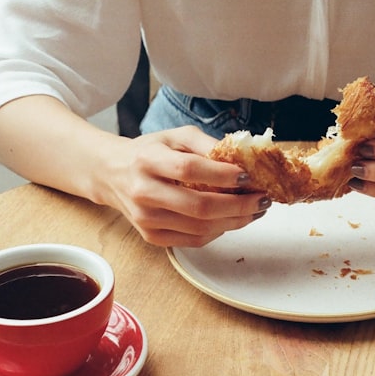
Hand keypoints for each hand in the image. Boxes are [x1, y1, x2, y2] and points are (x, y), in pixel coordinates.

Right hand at [99, 126, 270, 247]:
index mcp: (147, 160)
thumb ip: (206, 144)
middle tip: (263, 199)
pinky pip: (194, 240)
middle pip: (199, 206)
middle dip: (239, 205)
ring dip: (235, 221)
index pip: (189, 170)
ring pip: (200, 228)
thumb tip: (242, 158)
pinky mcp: (151, 236)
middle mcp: (144, 192)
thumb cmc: (149, 152)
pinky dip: (219, 231)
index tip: (248, 175)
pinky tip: (232, 219)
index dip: (221, 175)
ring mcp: (146, 219)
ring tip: (255, 210)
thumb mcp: (175, 136)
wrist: (111, 174)